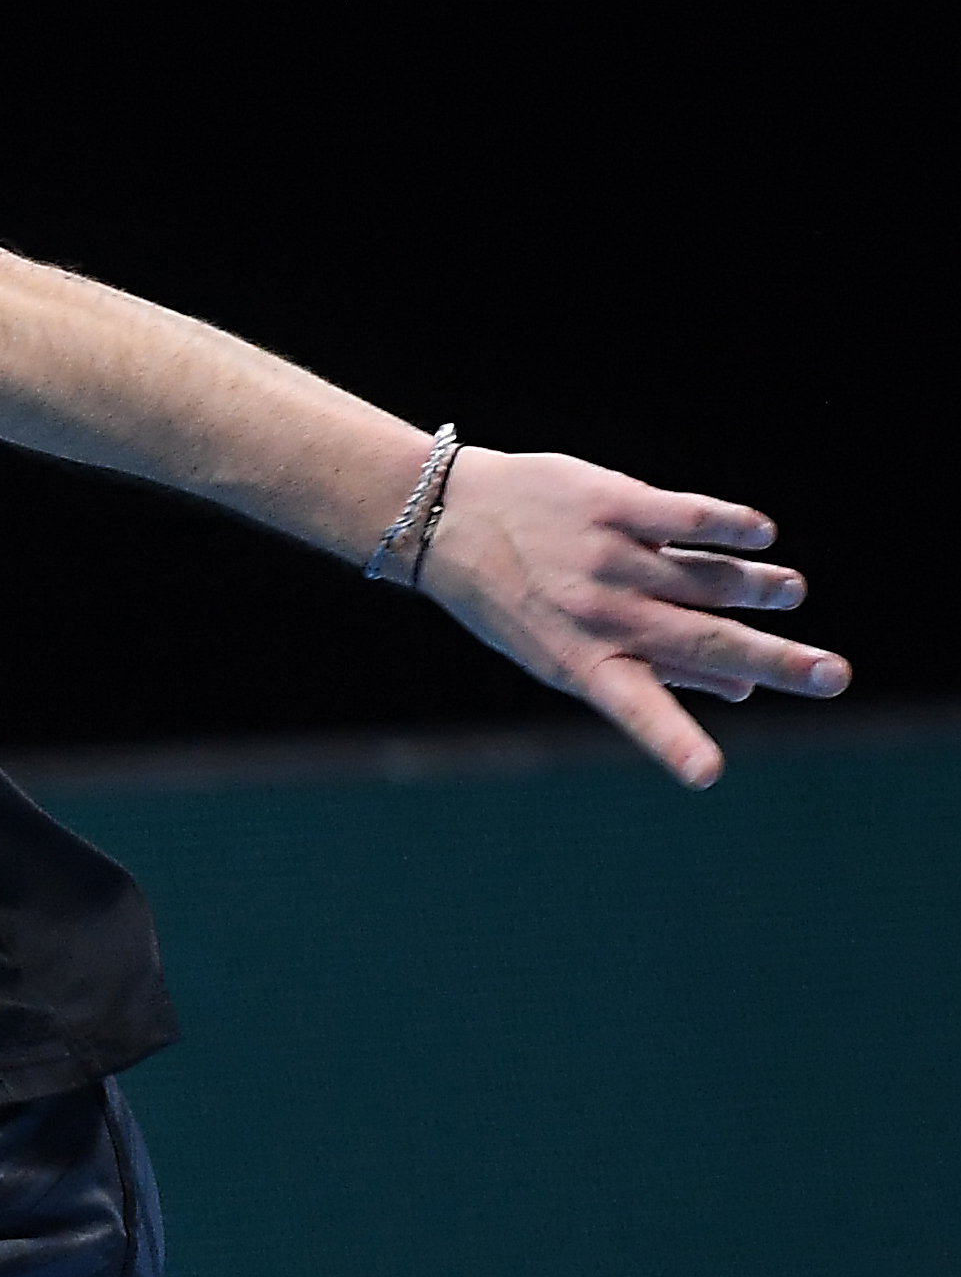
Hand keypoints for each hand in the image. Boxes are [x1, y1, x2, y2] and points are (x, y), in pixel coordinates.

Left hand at [418, 447, 848, 787]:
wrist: (443, 515)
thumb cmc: (510, 594)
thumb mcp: (554, 648)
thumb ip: (642, 671)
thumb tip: (736, 693)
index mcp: (582, 662)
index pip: (635, 711)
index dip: (673, 741)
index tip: (706, 773)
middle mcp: (599, 614)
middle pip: (705, 644)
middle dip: (775, 662)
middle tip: (833, 676)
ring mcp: (607, 557)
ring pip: (707, 578)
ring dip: (759, 587)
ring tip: (790, 592)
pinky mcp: (611, 503)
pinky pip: (688, 516)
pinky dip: (731, 525)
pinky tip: (759, 533)